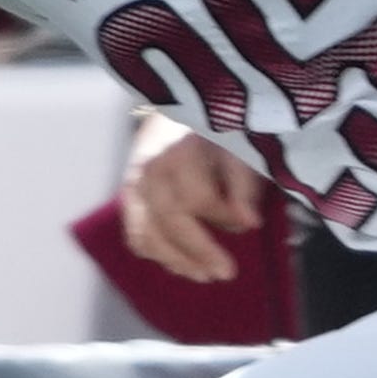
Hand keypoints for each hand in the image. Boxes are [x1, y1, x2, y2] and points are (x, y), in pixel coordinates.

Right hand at [118, 113, 268, 283]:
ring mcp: (132, 185)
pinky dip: (155, 252)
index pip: (198, 199)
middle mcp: (149, 172)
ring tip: (202, 275)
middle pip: (169, 223)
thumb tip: (248, 223)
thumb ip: (243, 184)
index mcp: (178, 154)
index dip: (224, 217)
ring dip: (175, 260)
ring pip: (147, 235)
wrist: (176, 102)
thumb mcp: (236, 145)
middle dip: (198, 253)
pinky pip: (135, 233)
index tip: (250, 225)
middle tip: (225, 274)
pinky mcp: (126, 195)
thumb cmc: (212, 126)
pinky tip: (178, 262)